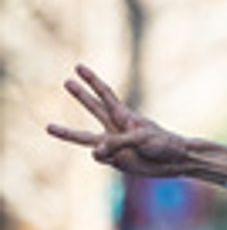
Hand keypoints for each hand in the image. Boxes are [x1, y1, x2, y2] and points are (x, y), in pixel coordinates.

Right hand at [48, 65, 199, 178]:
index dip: (91, 80)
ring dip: (68, 134)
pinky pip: (100, 158)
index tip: (78, 66)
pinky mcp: (115, 161)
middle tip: (66, 81)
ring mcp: (113, 145)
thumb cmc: (162, 144)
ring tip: (48, 126)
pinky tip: (115, 158)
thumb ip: (117, 143)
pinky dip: (102, 158)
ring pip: (86, 138)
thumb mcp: (141, 139)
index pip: (104, 94)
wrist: (175, 162)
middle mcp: (115, 127)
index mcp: (123, 115)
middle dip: (80, 95)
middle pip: (93, 108)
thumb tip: (94, 153)